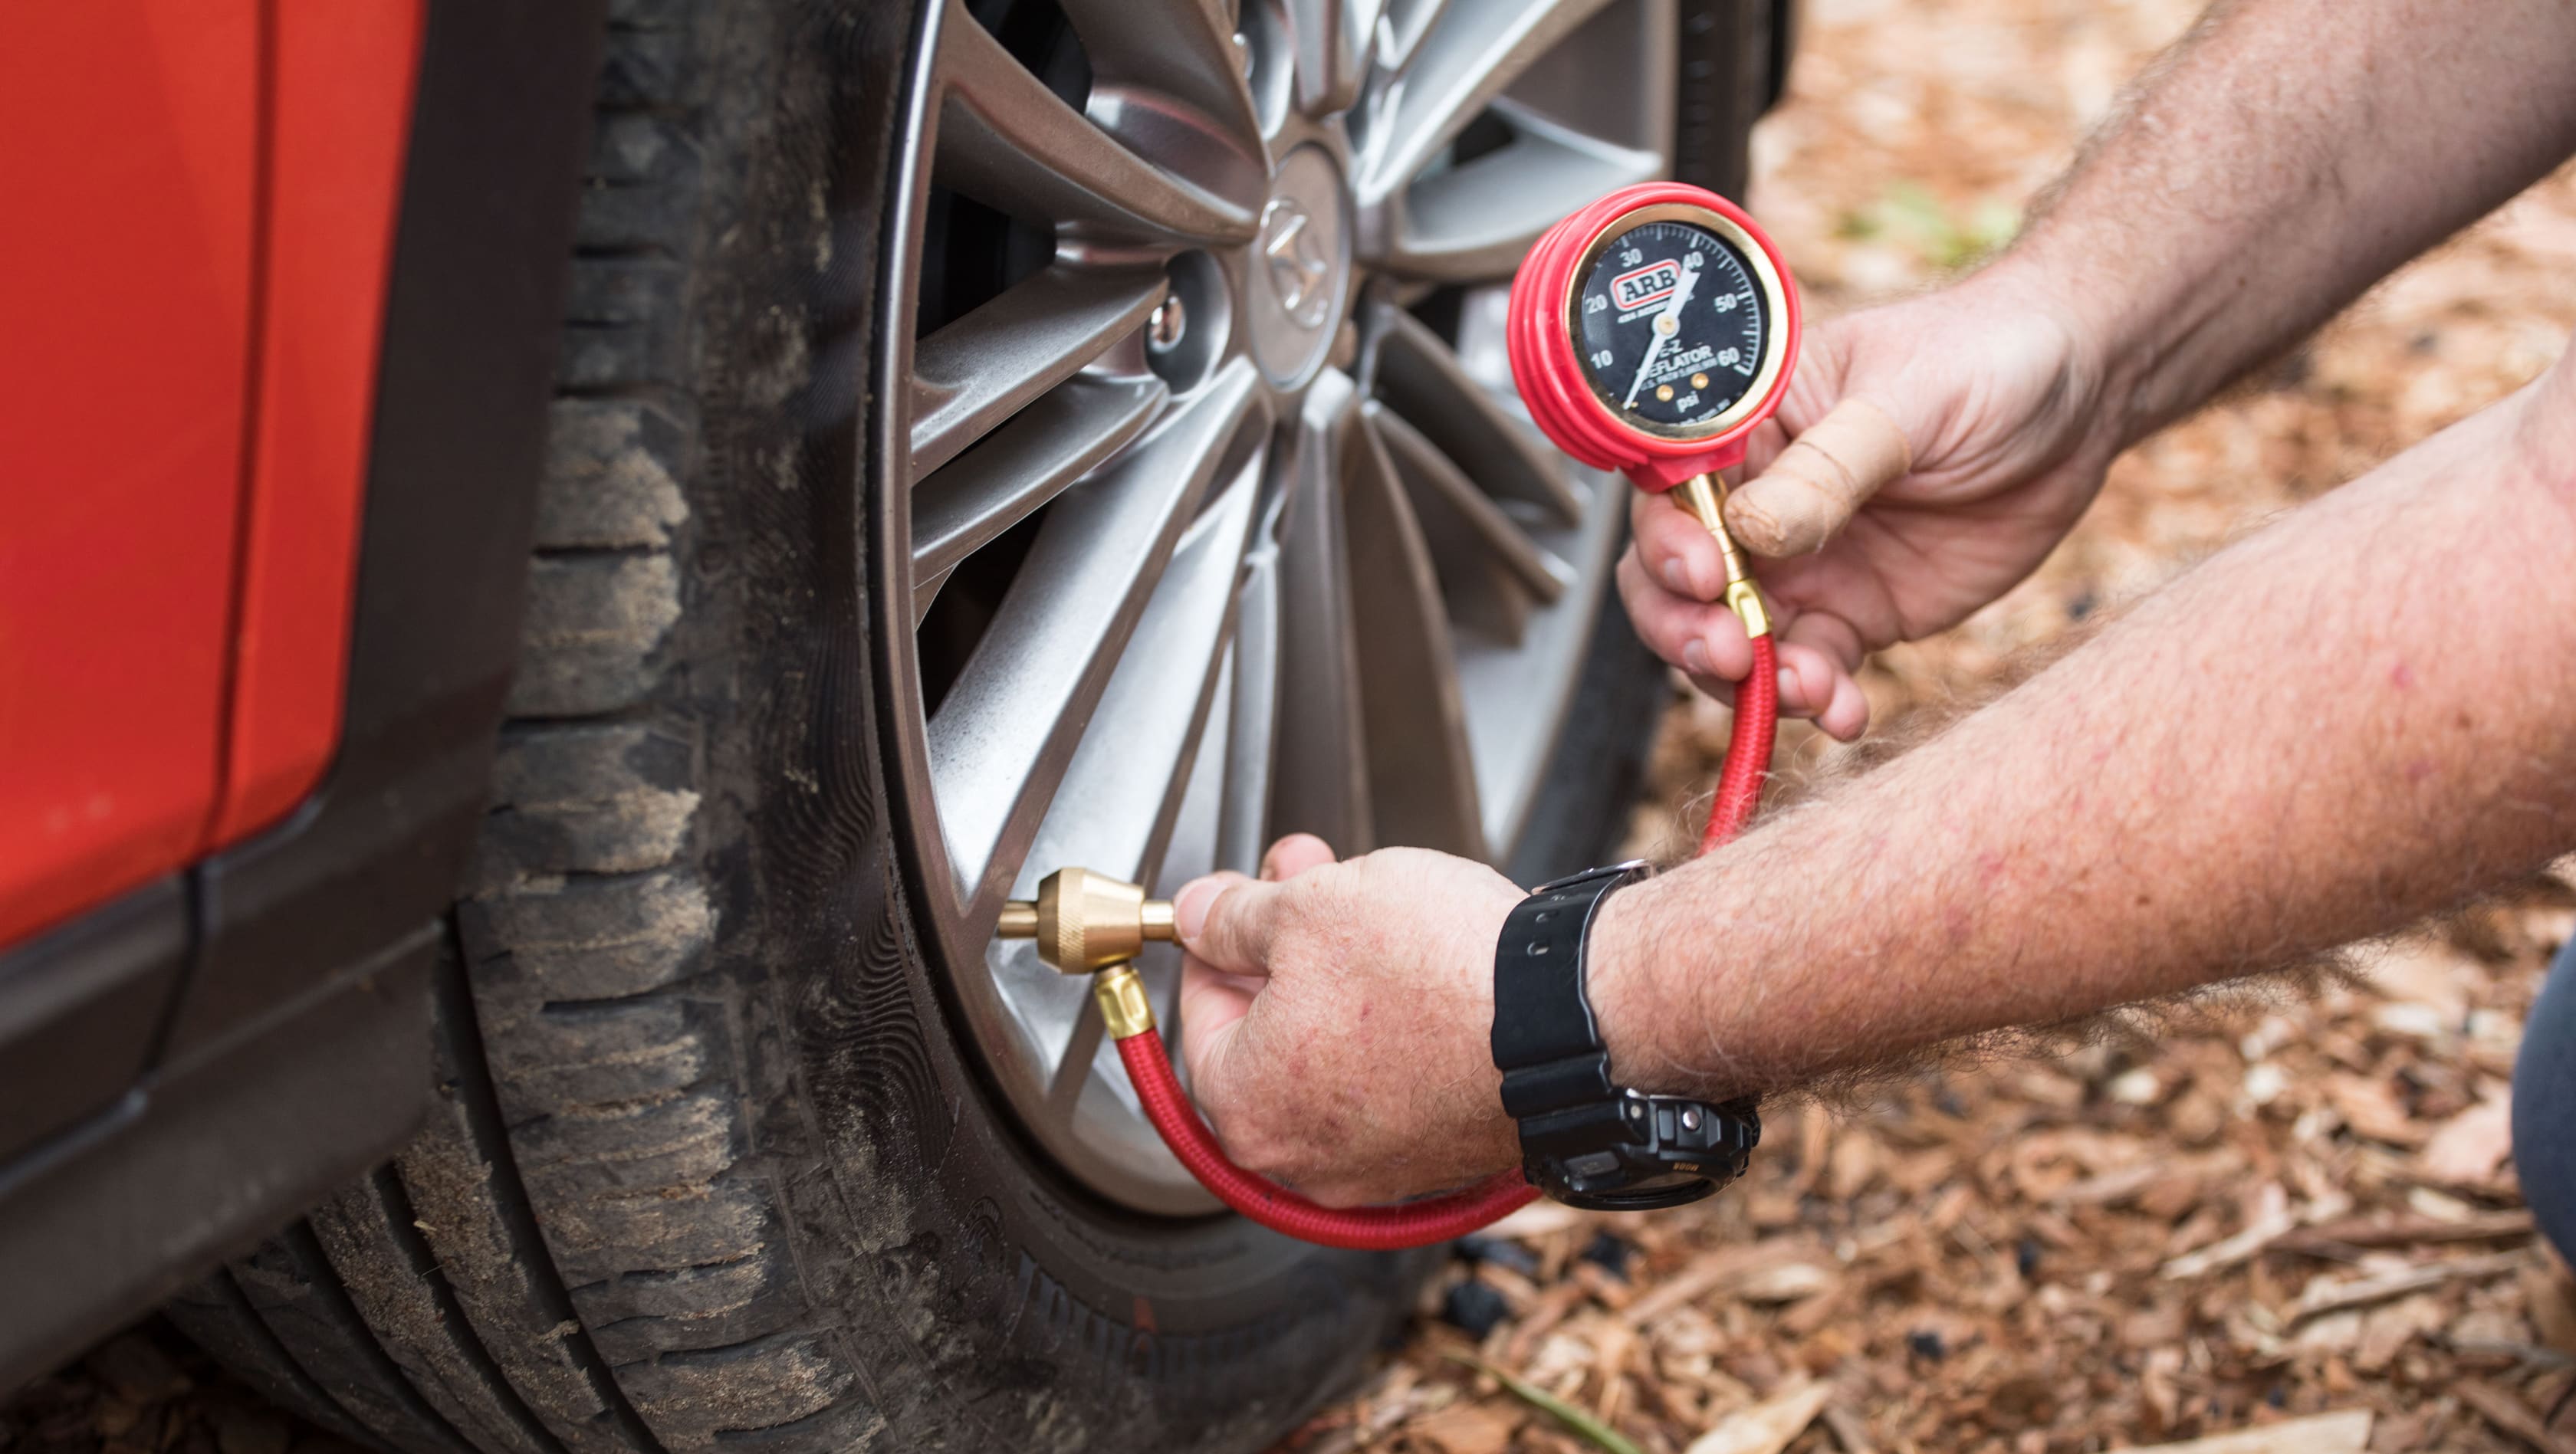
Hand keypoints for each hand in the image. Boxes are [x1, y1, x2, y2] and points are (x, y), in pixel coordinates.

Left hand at [1171, 836, 1524, 1206]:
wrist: (1571, 1017)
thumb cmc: (1439, 974)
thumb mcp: (1307, 910)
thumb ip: (1233, 917)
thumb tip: (1200, 915)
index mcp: (1248, 1108)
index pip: (1200, 1013)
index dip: (1217, 939)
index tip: (1235, 901)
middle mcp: (1307, 1159)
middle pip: (1269, 1036)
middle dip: (1283, 947)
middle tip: (1306, 881)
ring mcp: (1381, 1165)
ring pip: (1333, 1056)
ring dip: (1340, 980)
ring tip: (1373, 910)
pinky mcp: (1445, 1154)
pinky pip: (1395, 1082)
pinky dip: (1394, 1028)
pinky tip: (1419, 968)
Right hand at [1618, 270, 2117, 739]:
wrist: (2081, 400)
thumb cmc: (1987, 356)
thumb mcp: (1907, 399)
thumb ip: (1829, 468)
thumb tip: (1752, 531)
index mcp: (1748, 426)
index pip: (1670, 490)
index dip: (1666, 540)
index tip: (1702, 574)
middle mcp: (1757, 500)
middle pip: (1673, 581)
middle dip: (1686, 627)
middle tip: (1731, 654)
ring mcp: (1802, 563)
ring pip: (1732, 639)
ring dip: (1750, 679)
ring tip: (1808, 691)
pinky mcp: (1855, 613)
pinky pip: (1810, 670)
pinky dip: (1816, 702)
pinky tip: (1845, 712)